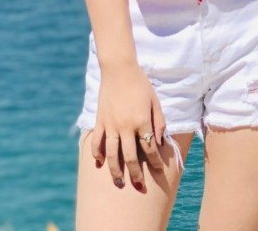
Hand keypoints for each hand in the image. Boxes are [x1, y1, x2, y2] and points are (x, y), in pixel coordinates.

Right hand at [91, 63, 167, 191]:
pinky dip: (97, 154)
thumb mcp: (155, 102)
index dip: (156, 161)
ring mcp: (110, 125)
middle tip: (140, 187)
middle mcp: (125, 126)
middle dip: (136, 174)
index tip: (160, 171)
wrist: (120, 71)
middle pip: (130, 157)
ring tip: (120, 183)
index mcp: (141, 121)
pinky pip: (97, 142)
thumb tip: (159, 142)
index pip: (149, 147)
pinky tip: (100, 164)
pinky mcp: (99, 122)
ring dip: (115, 171)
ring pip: (112, 155)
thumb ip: (158, 122)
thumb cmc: (141, 85)